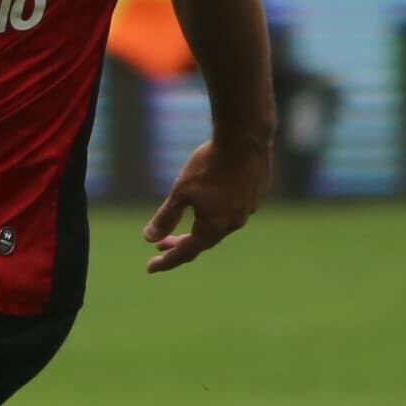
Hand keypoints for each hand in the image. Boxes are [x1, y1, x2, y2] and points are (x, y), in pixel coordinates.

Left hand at [146, 133, 270, 272]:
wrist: (245, 138)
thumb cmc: (209, 164)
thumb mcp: (181, 192)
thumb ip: (166, 217)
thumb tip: (148, 239)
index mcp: (215, 226)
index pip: (186, 252)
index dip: (167, 260)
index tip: (150, 267)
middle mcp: (234, 223)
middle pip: (204, 241)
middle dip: (181, 244)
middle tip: (161, 246)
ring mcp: (249, 209)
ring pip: (221, 225)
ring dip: (201, 226)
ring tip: (188, 220)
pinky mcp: (256, 193)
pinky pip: (234, 208)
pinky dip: (218, 210)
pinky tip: (213, 198)